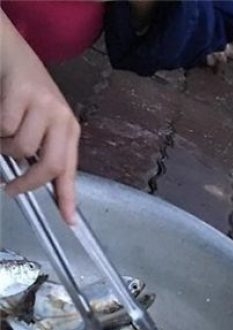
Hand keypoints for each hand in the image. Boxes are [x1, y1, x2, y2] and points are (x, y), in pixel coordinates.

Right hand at [0, 11, 79, 222]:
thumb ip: (43, 151)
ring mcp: (43, 103)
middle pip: (50, 165)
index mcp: (68, 128)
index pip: (69, 168)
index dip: (68, 197)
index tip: (69, 220)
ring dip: (3, 147)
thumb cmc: (20, 90)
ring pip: (21, 147)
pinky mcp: (23, 91)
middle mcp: (61, 117)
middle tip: (10, 188)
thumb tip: (39, 185)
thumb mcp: (39, 122)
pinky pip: (4, 127)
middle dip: (28, 182)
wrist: (7, 48)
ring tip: (0, 136)